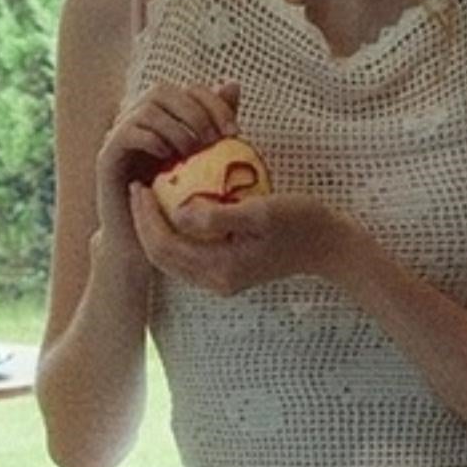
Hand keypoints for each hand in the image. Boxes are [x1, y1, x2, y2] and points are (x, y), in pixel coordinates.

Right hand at [94, 76, 241, 267]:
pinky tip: (169, 158)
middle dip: (195, 112)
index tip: (235, 133)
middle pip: (163, 90)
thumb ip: (216, 128)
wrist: (142, 244)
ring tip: (193, 152)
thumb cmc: (179, 209)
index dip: (214, 103)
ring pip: (147, 109)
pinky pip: (127, 133)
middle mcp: (138, 121)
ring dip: (175, 127)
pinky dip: (151, 139)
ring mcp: (120, 135)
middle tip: (214, 141)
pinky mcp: (107, 156)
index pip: (188, 91)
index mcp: (163, 118)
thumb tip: (233, 85)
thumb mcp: (207, 169)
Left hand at [128, 183, 348, 294]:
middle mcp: (216, 281)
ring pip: (172, 259)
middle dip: (142, 225)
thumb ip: (219, 216)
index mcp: (221, 269)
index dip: (145, 217)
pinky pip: (188, 255)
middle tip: (137, 188)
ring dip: (155, 230)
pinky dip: (174, 234)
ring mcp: (221, 280)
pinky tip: (174, 207)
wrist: (329, 245)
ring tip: (150, 196)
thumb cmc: (301, 222)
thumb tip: (179, 213)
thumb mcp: (262, 212)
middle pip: (162, 258)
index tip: (140, 185)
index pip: (166, 246)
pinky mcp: (227, 272)